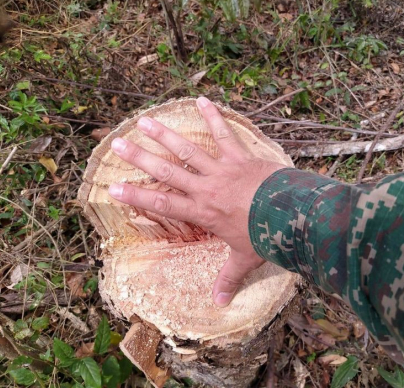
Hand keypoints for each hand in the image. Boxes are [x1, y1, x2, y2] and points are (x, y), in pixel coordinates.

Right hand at [107, 97, 285, 306]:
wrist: (291, 215)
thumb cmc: (266, 236)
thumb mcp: (244, 259)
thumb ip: (229, 279)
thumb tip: (219, 304)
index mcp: (202, 212)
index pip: (162, 204)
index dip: (136, 196)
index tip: (113, 187)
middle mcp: (206, 188)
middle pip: (167, 172)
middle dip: (142, 158)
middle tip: (119, 143)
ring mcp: (222, 170)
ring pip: (188, 150)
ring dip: (166, 135)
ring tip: (146, 121)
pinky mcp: (240, 157)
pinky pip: (224, 135)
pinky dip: (214, 118)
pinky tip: (203, 99)